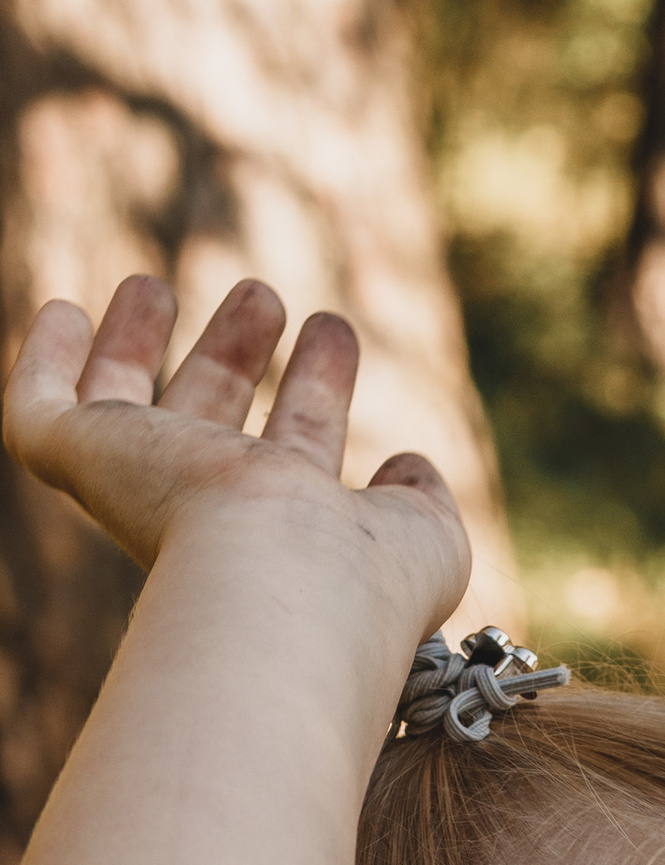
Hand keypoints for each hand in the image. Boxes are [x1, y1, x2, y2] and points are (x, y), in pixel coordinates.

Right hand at [3, 274, 469, 636]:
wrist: (288, 582)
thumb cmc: (366, 576)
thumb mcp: (425, 534)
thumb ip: (421, 500)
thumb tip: (406, 465)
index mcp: (292, 529)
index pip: (294, 453)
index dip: (314, 393)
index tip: (332, 334)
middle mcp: (211, 511)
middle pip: (209, 419)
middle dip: (234, 352)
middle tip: (262, 296)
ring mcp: (141, 486)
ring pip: (123, 409)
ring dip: (138, 340)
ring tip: (155, 282)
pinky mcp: (84, 462)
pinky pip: (39, 413)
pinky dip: (44, 362)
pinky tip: (61, 311)